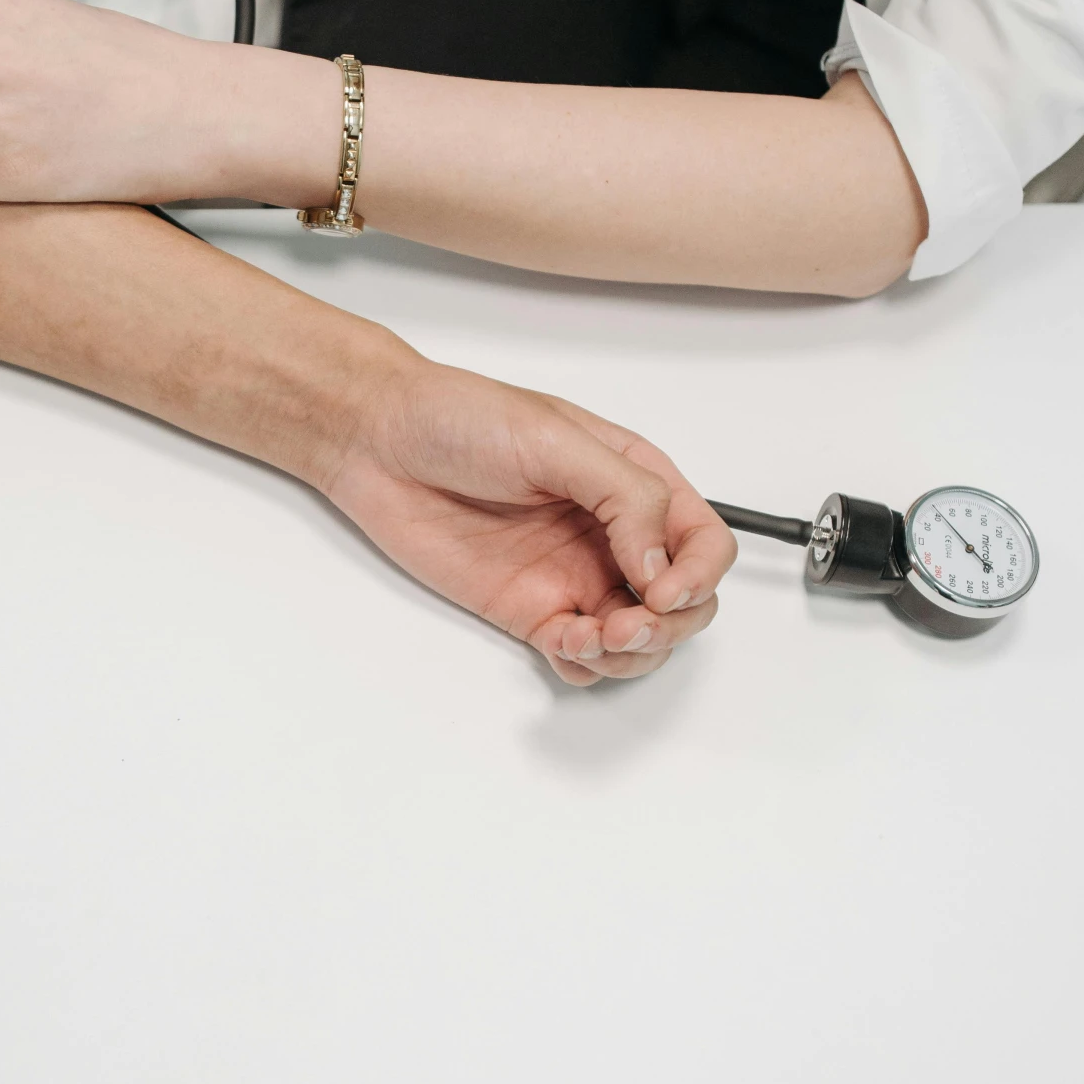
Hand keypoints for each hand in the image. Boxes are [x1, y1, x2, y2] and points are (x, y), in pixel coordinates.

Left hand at [329, 356, 731, 685]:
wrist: (379, 442)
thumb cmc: (460, 418)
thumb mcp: (556, 438)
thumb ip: (625, 496)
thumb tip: (660, 563)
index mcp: (635, 481)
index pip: (704, 543)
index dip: (699, 576)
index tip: (661, 591)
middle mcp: (613, 534)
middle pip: (683, 603)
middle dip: (669, 626)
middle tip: (625, 626)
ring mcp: (573, 575)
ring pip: (638, 640)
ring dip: (631, 655)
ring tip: (592, 640)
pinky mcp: (530, 609)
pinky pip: (580, 655)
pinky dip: (585, 665)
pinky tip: (562, 646)